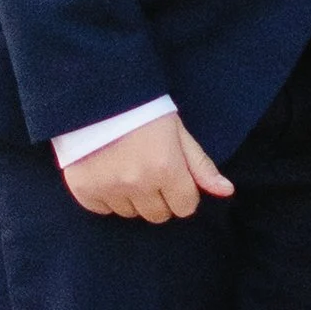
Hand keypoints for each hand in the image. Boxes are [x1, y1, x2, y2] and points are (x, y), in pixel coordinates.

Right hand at [62, 110, 234, 222]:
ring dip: (132, 197)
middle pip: (159, 215)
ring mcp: (108, 189)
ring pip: (131, 213)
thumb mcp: (177, 132)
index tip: (173, 176)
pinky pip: (103, 210)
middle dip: (159, 197)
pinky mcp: (84, 190)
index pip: (185, 207)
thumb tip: (227, 192)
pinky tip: (106, 172)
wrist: (95, 94)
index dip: (182, 192)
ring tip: (125, 167)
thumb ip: (200, 165)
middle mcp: (137, 183)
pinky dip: (106, 197)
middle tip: (148, 170)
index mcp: (165, 168)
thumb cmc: (142, 110)